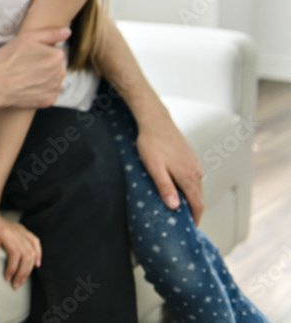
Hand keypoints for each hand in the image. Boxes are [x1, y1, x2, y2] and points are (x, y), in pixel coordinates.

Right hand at [0, 28, 69, 109]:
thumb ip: (50, 33)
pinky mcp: (48, 101)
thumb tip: (67, 32)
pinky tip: (28, 87)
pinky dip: (41, 91)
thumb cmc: (8, 59)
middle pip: (55, 66)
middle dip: (44, 65)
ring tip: (26, 77)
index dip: (40, 53)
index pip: (54, 52)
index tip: (28, 56)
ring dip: (43, 78)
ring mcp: (54, 88)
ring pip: (53, 79)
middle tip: (26, 66)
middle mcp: (60, 73)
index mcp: (57, 56)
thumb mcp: (26, 38)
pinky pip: (48, 93)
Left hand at [0, 206, 40, 289]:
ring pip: (32, 252)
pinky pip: (35, 242)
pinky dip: (38, 254)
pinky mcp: (23, 231)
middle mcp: (17, 232)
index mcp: (6, 232)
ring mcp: (21, 231)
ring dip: (29, 268)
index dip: (13, 268)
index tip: (7, 278)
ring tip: (22, 280)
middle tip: (15, 285)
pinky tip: (37, 264)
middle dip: (22, 273)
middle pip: (26, 256)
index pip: (15, 254)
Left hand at [134, 108, 204, 223]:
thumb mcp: (154, 168)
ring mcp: (195, 164)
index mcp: (189, 177)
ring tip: (181, 210)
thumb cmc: (151, 144)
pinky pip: (193, 178)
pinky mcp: (191, 158)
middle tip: (185, 224)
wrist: (155, 120)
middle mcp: (196, 172)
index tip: (191, 230)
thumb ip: (165, 187)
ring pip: (196, 187)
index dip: (195, 219)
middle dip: (194, 212)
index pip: (198, 205)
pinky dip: (189, 188)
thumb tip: (175, 207)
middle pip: (199, 198)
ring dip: (191, 200)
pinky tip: (179, 189)